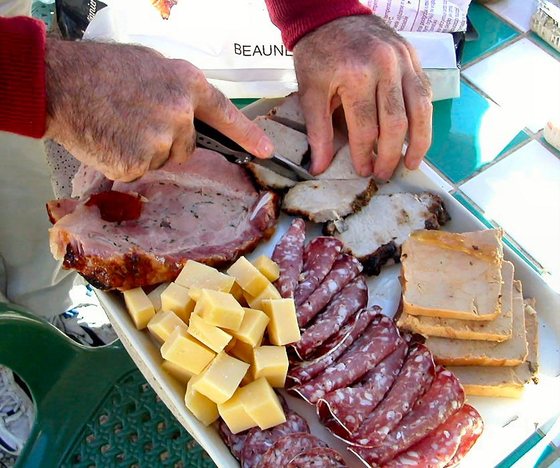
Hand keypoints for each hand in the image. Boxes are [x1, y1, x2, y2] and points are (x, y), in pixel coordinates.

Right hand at [45, 39, 272, 181]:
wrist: (60, 81)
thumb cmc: (100, 69)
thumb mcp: (151, 66)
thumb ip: (176, 92)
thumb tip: (187, 114)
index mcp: (187, 84)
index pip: (226, 115)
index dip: (248, 135)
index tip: (266, 151)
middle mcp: (180, 114)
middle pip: (187, 147)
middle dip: (167, 141)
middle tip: (135, 121)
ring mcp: (160, 140)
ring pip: (162, 160)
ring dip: (143, 151)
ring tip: (117, 124)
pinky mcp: (138, 162)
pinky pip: (138, 170)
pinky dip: (123, 161)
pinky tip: (109, 138)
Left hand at [293, 15, 431, 179]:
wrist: (330, 16)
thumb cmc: (318, 54)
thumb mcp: (310, 93)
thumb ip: (318, 132)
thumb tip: (319, 167)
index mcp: (357, 75)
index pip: (366, 128)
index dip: (365, 154)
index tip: (363, 170)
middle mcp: (386, 66)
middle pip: (396, 123)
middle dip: (391, 155)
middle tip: (385, 173)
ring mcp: (404, 59)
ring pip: (421, 109)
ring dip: (419, 141)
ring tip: (411, 163)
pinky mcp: (413, 57)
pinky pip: (424, 92)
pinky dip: (424, 117)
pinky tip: (418, 135)